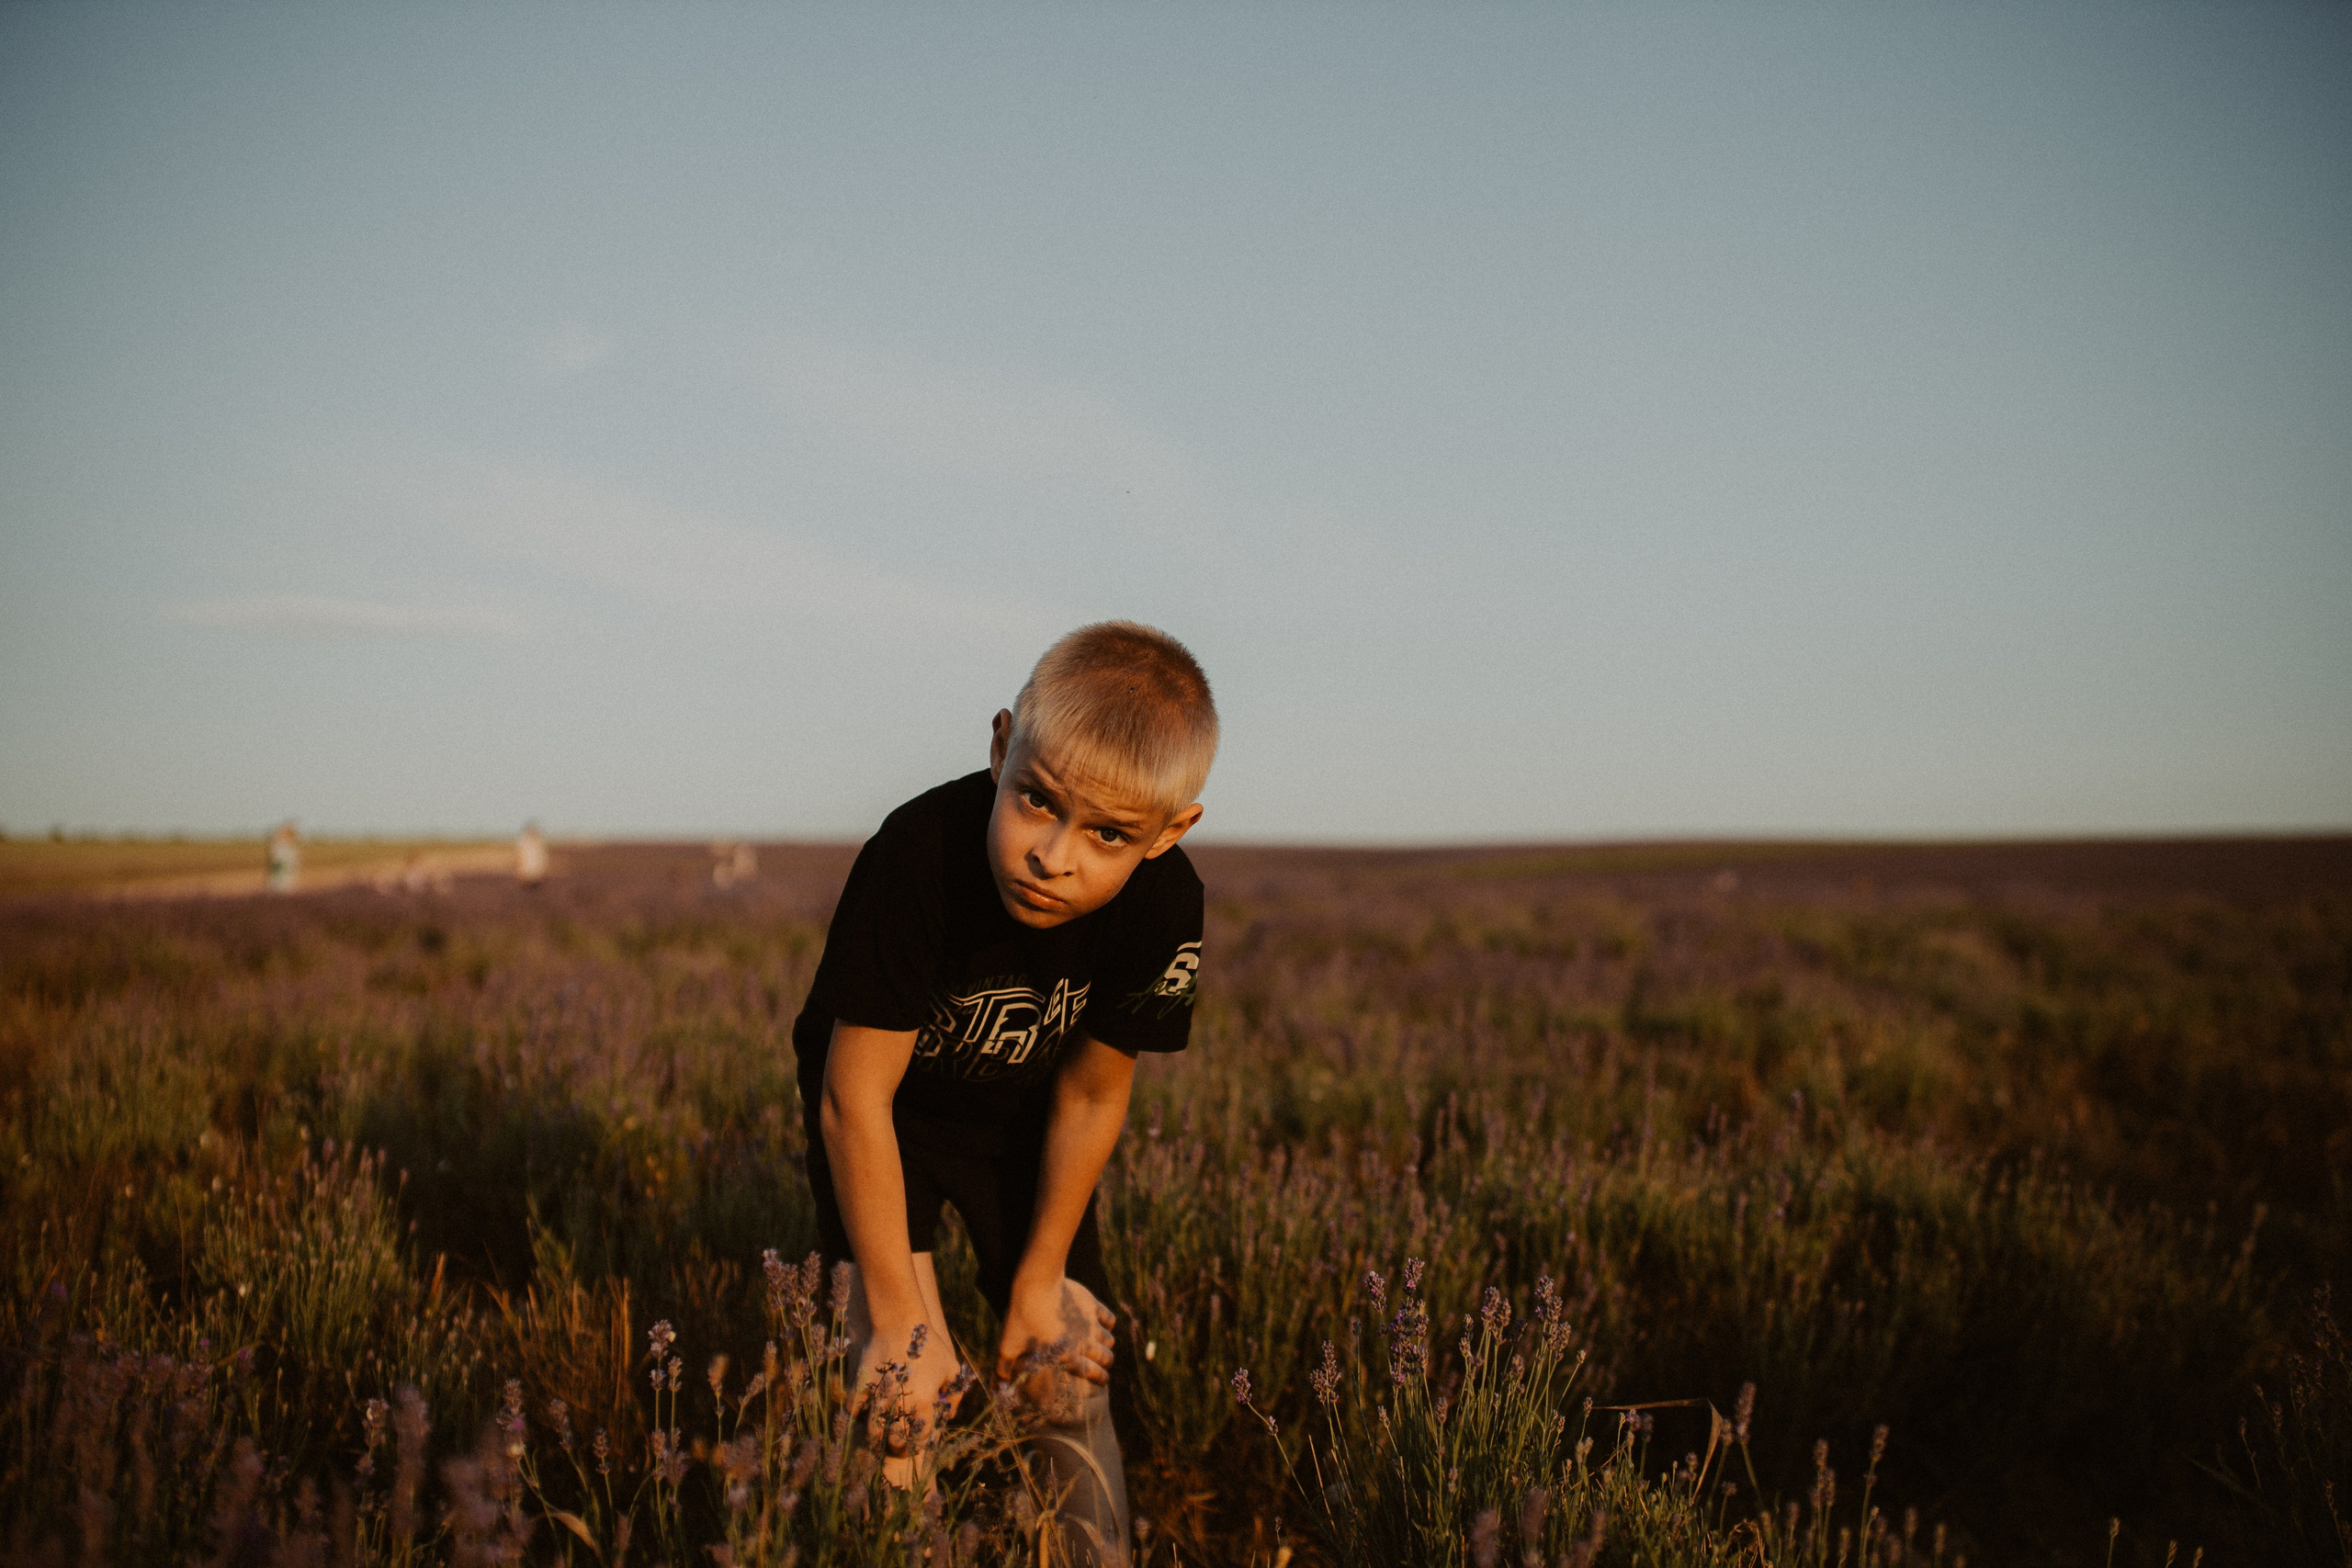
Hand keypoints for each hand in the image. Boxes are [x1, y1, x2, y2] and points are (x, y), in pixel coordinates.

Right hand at [847, 1316, 966, 1459]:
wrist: (900, 1323)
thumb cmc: (929, 1344)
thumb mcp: (950, 1367)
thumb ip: (954, 1394)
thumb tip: (950, 1414)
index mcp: (922, 1404)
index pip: (920, 1440)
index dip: (918, 1444)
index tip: (917, 1441)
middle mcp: (899, 1405)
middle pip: (894, 1443)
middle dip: (897, 1447)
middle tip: (896, 1444)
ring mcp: (878, 1397)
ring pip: (872, 1433)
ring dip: (875, 1438)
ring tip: (879, 1436)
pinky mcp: (861, 1386)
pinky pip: (852, 1411)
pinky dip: (855, 1416)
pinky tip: (862, 1414)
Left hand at [996, 1275, 1114, 1411]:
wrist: (1036, 1285)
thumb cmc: (1022, 1318)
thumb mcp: (1009, 1346)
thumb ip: (1005, 1368)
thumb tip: (997, 1386)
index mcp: (1070, 1356)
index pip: (1095, 1374)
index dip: (1101, 1378)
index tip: (1102, 1379)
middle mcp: (1086, 1342)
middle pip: (1107, 1357)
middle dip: (1105, 1362)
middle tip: (1102, 1363)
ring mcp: (1091, 1322)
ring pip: (1109, 1339)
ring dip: (1106, 1344)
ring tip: (1100, 1344)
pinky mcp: (1092, 1304)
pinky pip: (1109, 1318)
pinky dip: (1107, 1323)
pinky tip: (1101, 1323)